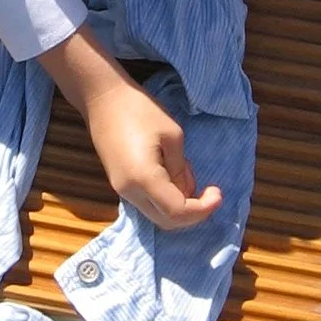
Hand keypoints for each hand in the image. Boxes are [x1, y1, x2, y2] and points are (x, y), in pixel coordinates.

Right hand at [84, 73, 223, 229]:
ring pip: (157, 215)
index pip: (178, 212)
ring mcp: (122, 190)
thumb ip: (181, 168)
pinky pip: (148, 203)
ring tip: (187, 172)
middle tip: (210, 191)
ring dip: (180, 205)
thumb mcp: (172, 134)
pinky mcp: (120, 184)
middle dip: (194, 212)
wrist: (102, 99)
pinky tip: (173, 174)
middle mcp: (130, 192)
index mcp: (143, 179)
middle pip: (167, 221)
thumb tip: (187, 191)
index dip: (203, 208)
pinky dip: (167, 199)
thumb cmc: (139, 109)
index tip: (218, 192)